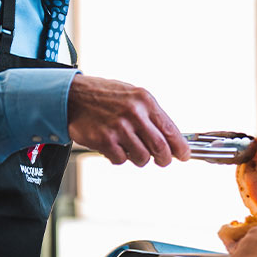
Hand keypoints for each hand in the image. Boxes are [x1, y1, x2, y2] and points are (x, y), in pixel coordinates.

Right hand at [66, 75, 189, 166]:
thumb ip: (150, 115)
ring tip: (130, 148)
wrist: (72, 95)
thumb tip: (170, 138)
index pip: (170, 129)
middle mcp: (133, 113)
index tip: (184, 155)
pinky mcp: (104, 140)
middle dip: (164, 159)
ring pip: (142, 157)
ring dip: (139, 158)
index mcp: (144, 101)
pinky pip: (120, 160)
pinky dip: (119, 158)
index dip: (180, 147)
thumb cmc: (104, 96)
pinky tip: (113, 147)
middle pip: (160, 148)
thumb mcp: (132, 96)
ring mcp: (118, 127)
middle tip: (163, 161)